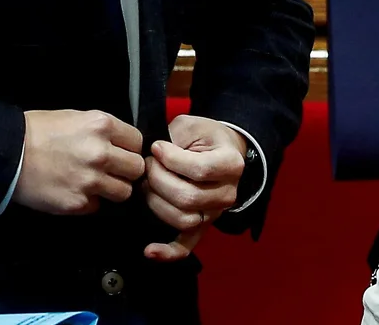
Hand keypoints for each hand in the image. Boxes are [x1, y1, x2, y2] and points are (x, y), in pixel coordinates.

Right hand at [12, 110, 146, 215]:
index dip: (129, 148)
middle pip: (136, 168)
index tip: (120, 152)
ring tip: (94, 183)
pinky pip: (98, 206)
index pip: (137, 141)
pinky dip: (89, 201)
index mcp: (102, 125)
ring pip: (124, 192)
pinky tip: (74, 190)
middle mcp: (101, 152)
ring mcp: (91, 180)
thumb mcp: (75, 117)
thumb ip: (102, 131)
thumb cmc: (36, 132)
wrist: (6, 154)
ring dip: (112, 189)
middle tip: (111, 170)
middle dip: (126, 170)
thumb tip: (121, 145)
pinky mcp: (78, 203)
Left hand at [142, 115, 247, 261]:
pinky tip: (149, 250)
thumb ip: (174, 139)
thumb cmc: (204, 137)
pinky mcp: (201, 227)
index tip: (156, 147)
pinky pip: (186, 246)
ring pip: (183, 219)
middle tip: (148, 165)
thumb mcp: (191, 126)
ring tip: (147, 184)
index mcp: (231, 164)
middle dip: (158, 179)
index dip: (171, 159)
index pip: (199, 170)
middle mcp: (228, 194)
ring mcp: (214, 214)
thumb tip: (153, 156)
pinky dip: (167, 252)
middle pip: (188, 198)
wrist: (220, 151)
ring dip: (156, 202)